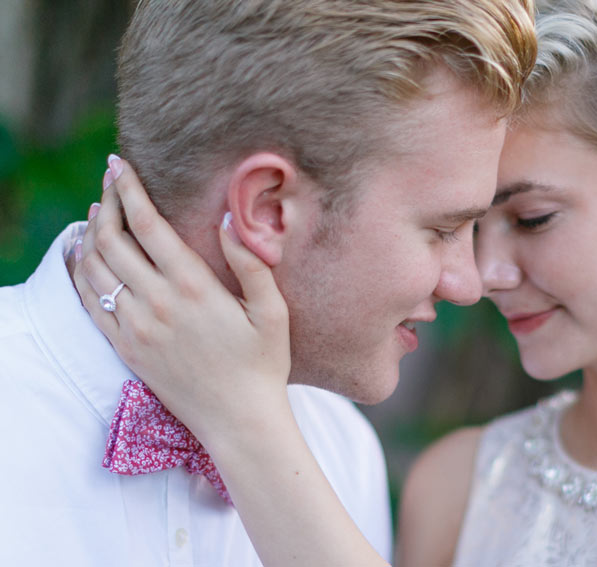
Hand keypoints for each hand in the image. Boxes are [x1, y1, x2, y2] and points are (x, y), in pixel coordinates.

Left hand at [73, 156, 290, 443]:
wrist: (238, 420)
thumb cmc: (263, 364)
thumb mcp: (273, 311)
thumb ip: (250, 262)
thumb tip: (228, 219)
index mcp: (194, 287)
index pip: (148, 224)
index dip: (130, 189)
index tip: (119, 164)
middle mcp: (157, 302)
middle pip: (113, 238)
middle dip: (107, 201)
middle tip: (110, 181)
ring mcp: (136, 327)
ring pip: (95, 267)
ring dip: (91, 232)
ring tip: (98, 212)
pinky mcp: (126, 348)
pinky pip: (91, 302)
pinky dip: (80, 272)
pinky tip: (84, 255)